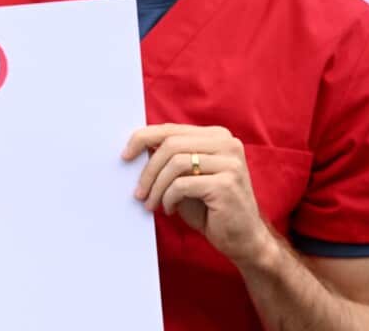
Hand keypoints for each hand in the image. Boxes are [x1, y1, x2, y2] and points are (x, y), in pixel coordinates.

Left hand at [122, 123, 274, 266]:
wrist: (243, 239)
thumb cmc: (210, 208)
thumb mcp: (187, 177)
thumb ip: (170, 159)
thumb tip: (136, 149)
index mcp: (217, 136)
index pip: (171, 129)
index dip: (143, 139)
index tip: (125, 156)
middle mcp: (227, 144)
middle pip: (171, 144)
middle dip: (148, 170)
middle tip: (138, 192)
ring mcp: (230, 163)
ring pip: (175, 164)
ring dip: (156, 187)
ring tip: (151, 203)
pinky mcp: (227, 184)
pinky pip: (182, 185)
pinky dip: (169, 198)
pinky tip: (169, 209)